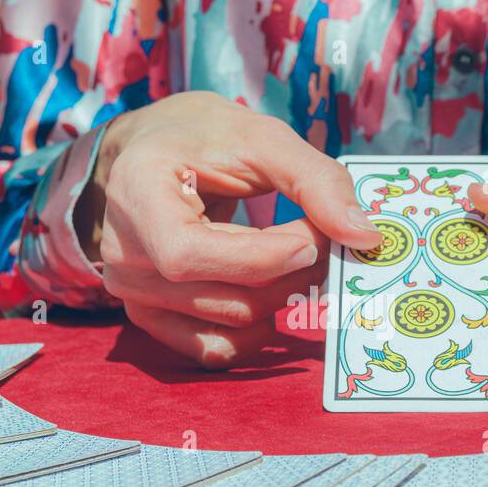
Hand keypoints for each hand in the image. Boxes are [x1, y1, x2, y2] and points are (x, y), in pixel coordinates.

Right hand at [78, 92, 380, 367]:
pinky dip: (259, 330)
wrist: (154, 151)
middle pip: (225, 295)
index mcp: (135, 195)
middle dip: (293, 272)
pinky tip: (277, 291)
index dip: (260, 258)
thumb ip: (315, 181)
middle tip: (327, 241)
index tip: (316, 239)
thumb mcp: (261, 138)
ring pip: (231, 323)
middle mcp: (122, 254)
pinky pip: (214, 349)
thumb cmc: (204, 137)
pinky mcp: (150, 318)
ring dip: (286, 295)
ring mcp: (132, 294)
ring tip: (306, 257)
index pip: (189, 255)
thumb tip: (365, 237)